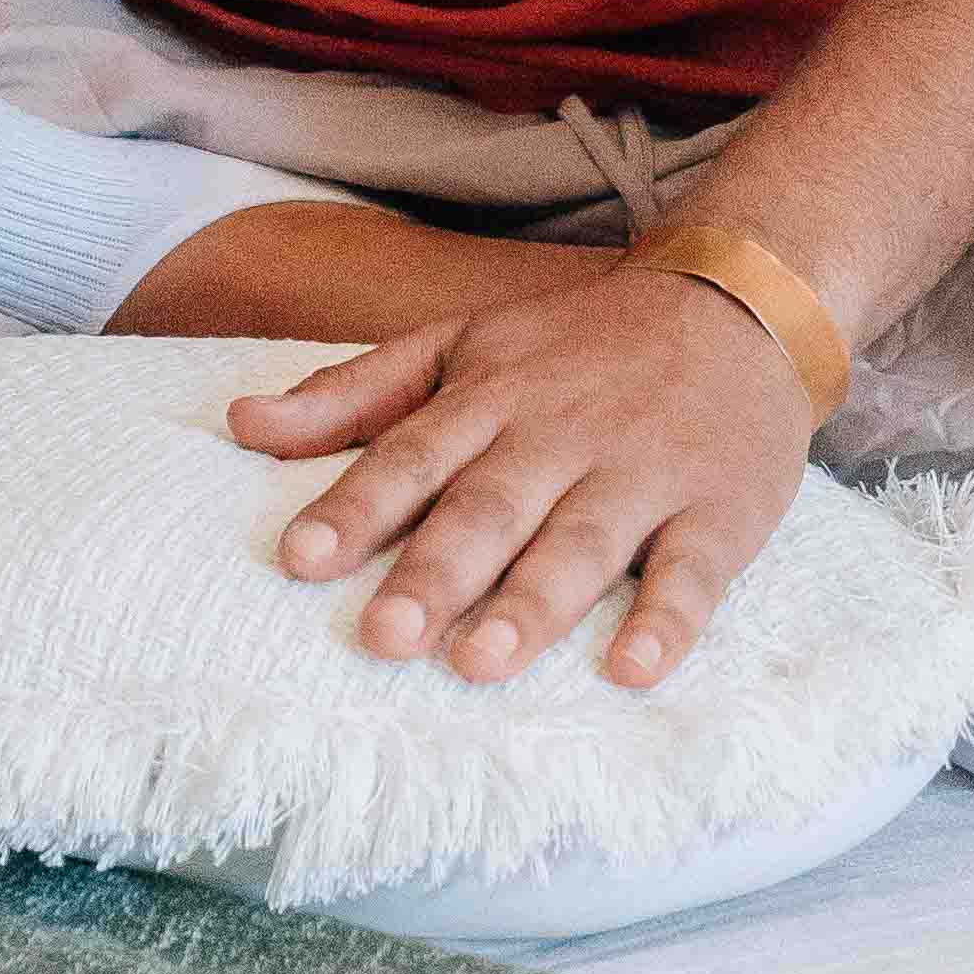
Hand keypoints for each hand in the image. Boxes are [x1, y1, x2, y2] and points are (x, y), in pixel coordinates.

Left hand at [226, 256, 814, 688]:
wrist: (736, 302)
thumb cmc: (576, 344)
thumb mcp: (458, 345)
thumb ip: (351, 393)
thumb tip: (238, 425)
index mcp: (489, 397)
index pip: (409, 456)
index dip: (353, 509)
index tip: (296, 560)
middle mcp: (558, 435)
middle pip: (488, 508)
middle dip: (434, 573)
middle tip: (382, 638)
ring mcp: (642, 473)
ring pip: (580, 543)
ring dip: (532, 605)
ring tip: (479, 663)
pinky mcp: (720, 512)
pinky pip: (692, 573)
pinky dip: (666, 622)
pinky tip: (633, 671)